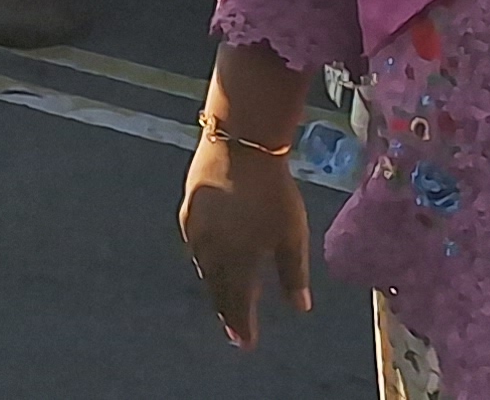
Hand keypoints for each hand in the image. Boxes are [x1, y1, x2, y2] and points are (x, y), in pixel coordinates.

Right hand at [180, 134, 313, 346]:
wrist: (238, 145)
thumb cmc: (272, 193)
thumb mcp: (291, 236)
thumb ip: (293, 274)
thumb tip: (300, 307)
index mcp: (235, 261)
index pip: (237, 302)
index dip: (242, 324)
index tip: (245, 343)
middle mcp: (210, 250)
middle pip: (216, 288)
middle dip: (226, 310)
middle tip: (233, 329)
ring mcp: (195, 229)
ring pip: (203, 267)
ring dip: (214, 286)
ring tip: (223, 298)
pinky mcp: (189, 209)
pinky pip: (195, 246)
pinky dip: (205, 261)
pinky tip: (209, 259)